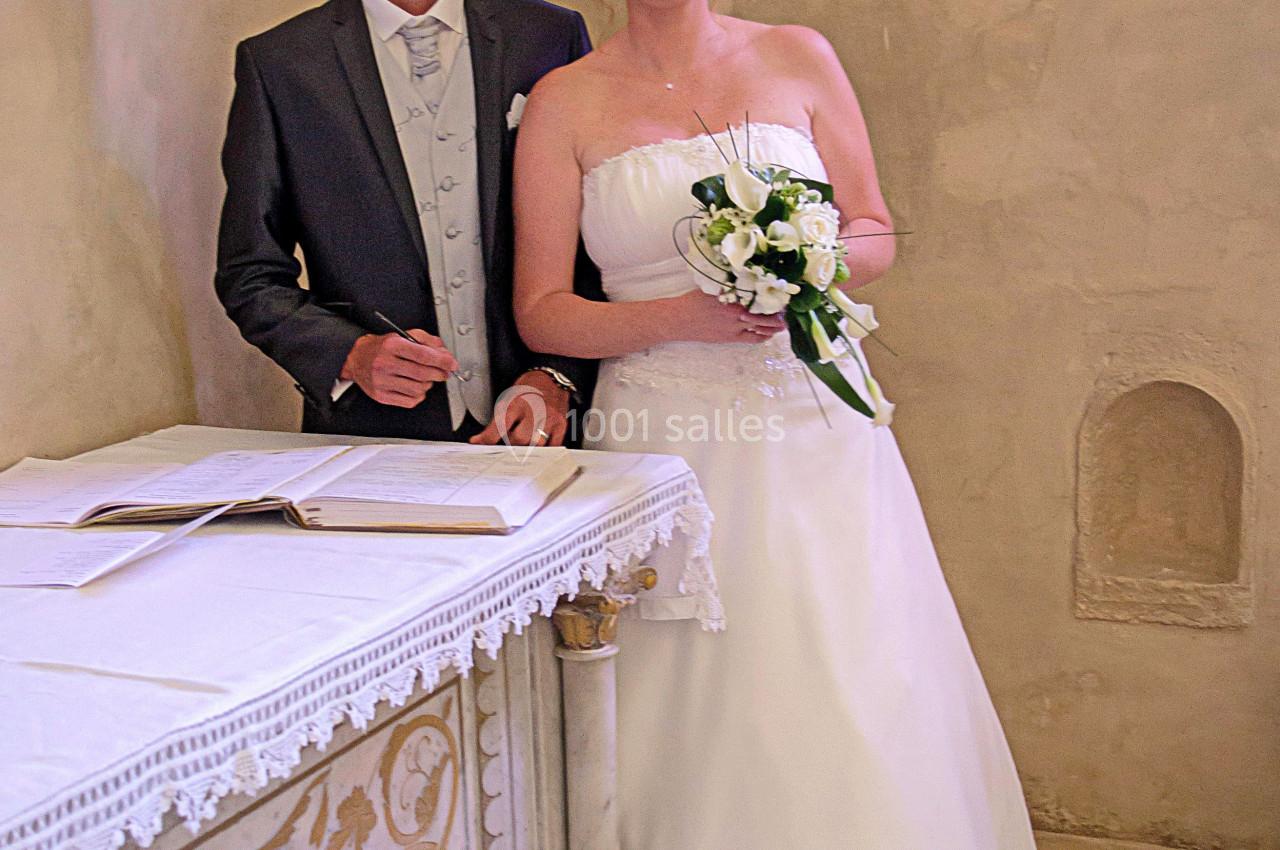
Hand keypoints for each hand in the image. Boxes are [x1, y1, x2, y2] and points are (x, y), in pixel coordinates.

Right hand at [340, 330, 458, 408]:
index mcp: (392, 346)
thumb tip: (443, 352)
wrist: (356, 359)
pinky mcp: (381, 395)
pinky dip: (418, 396)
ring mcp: (381, 381)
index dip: (442, 361)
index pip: (423, 355)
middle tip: (444, 372)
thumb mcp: (402, 336)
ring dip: (428, 385)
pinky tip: (416, 388)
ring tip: (425, 378)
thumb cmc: (381, 348)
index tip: (452, 364)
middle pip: (422, 373)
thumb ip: (425, 340)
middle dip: (439, 374)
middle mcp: (385, 363)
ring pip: (417, 389)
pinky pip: (409, 401)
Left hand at [470, 370, 571, 446]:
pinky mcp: (561, 424)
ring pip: (537, 444)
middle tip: (509, 441)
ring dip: (528, 447)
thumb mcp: (509, 397)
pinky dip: (544, 449)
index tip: (480, 443)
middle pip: (520, 439)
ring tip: (524, 442)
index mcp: (517, 403)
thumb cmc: (529, 387)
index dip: (488, 438)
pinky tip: (538, 444)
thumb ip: (498, 419)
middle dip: (511, 444)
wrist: (551, 378)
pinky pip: (553, 444)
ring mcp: (549, 418)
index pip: (500, 425)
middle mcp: (533, 411)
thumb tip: (482, 439)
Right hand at [668, 290, 786, 343]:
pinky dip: (763, 335)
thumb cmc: (693, 301)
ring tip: (783, 322)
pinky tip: (769, 333)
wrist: (679, 320)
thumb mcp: (713, 287)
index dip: (774, 296)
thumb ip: (731, 285)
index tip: (782, 292)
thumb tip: (745, 278)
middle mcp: (738, 312)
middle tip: (786, 307)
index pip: (761, 295)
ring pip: (762, 326)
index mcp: (734, 297)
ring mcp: (735, 327)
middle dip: (778, 311)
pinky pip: (753, 338)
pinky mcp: (731, 338)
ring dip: (775, 324)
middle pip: (766, 312)